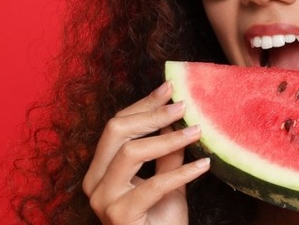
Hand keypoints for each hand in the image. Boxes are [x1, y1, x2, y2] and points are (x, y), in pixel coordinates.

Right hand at [82, 82, 209, 224]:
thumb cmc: (161, 222)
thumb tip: (178, 117)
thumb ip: (167, 152)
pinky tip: (204, 165)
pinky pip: (153, 185)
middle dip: (152, 114)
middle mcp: (94, 183)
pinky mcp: (119, 216)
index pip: (116, 126)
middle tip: (184, 105)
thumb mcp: (168, 180)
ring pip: (130, 152)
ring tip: (198, 131)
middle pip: (116, 131)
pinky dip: (182, 173)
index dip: (143, 104)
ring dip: (168, 138)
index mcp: (100, 170)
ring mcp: (103, 200)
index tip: (170, 88)